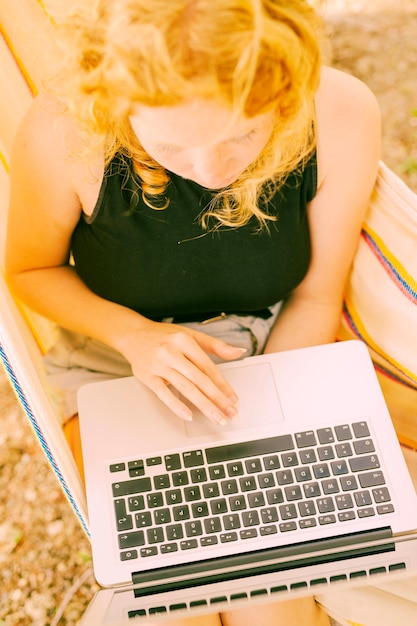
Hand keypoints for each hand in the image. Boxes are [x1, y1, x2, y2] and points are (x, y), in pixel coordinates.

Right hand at [119, 319, 244, 424]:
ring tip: (217, 417)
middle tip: (231, 413)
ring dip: (204, 405)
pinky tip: (189, 415)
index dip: (223, 385)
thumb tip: (239, 351)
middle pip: (200, 380)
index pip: (208, 367)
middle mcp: (172, 352)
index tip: (234, 399)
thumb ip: (215, 345)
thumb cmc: (163, 336)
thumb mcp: (190, 335)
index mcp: (185, 341)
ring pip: (186, 388)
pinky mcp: (147, 376)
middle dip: (218, 399)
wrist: (131, 334)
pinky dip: (177, 405)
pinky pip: (164, 394)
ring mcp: (159, 365)